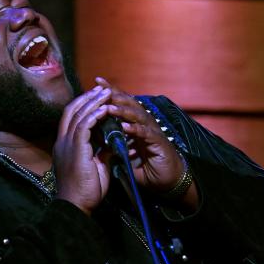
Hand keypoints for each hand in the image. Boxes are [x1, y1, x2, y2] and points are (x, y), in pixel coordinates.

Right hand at [53, 85, 116, 214]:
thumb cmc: (86, 190)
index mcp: (65, 145)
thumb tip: (112, 141)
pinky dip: (94, 116)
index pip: (72, 117)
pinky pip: (84, 127)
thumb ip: (101, 152)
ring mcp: (67, 145)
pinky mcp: (75, 150)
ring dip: (93, 103)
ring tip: (106, 93)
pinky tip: (104, 109)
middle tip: (102, 89)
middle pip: (73, 111)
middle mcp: (63, 141)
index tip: (97, 97)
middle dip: (88, 98)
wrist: (77, 205)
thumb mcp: (96, 166)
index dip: (84, 105)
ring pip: (79, 115)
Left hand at [94, 77, 197, 207]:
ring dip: (124, 111)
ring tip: (109, 107)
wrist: (167, 181)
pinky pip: (146, 134)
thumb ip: (114, 144)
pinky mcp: (159, 143)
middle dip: (116, 94)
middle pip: (130, 104)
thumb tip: (97, 138)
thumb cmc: (147, 167)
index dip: (110, 93)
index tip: (96, 83)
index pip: (122, 104)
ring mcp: (153, 132)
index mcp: (136, 124)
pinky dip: (136, 130)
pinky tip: (125, 127)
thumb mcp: (125, 154)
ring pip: (138, 116)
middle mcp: (145, 124)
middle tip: (100, 86)